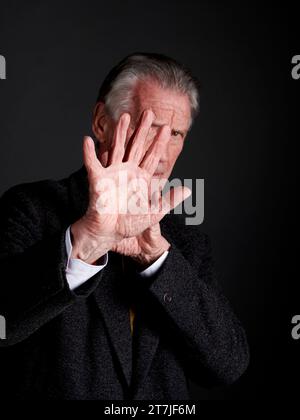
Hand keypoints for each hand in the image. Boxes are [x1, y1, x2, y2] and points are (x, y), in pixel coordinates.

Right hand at [71, 110, 190, 264]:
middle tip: (149, 112)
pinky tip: (87, 140)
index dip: (159, 142)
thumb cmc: (130, 223)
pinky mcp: (98, 180)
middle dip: (143, 130)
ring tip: (124, 117)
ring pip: (118, 148)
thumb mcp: (154, 212)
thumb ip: (169, 200)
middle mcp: (127, 171)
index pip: (152, 156)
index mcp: (141, 178)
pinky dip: (89, 153)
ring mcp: (113, 173)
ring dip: (121, 133)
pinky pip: (93, 164)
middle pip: (137, 146)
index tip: (166, 127)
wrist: (110, 232)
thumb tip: (188, 189)